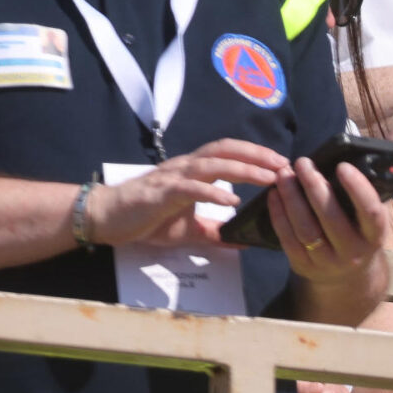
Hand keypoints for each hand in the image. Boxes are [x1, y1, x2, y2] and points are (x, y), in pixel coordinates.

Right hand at [84, 139, 290, 248]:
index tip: (282, 164)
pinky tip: (232, 201)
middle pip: (225, 151)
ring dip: (243, 170)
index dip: (256, 155)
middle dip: (257, 155)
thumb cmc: (147, 220)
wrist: (107, 218)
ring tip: (268, 178)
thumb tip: (243, 242)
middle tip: (284, 165)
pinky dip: (212, 193)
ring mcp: (173, 178)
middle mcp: (186, 168)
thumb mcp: (190, 230)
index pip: (229, 154)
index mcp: (193, 172)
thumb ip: (216, 232)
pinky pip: (190, 189)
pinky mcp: (161, 193)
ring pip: (212, 165)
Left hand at [270, 155, 392, 323]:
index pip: (371, 212)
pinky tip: (274, 195)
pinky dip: (279, 215)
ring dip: (292, 198)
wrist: (348, 278)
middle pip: (332, 217)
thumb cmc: (362, 230)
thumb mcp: (376, 207)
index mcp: (375, 235)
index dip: (357, 189)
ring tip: (284, 175)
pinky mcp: (305, 266)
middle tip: (302, 163)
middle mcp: (354, 252)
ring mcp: (328, 262)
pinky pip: (289, 239)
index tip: (342, 166)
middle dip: (314, 187)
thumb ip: (387, 167)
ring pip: (306, 228)